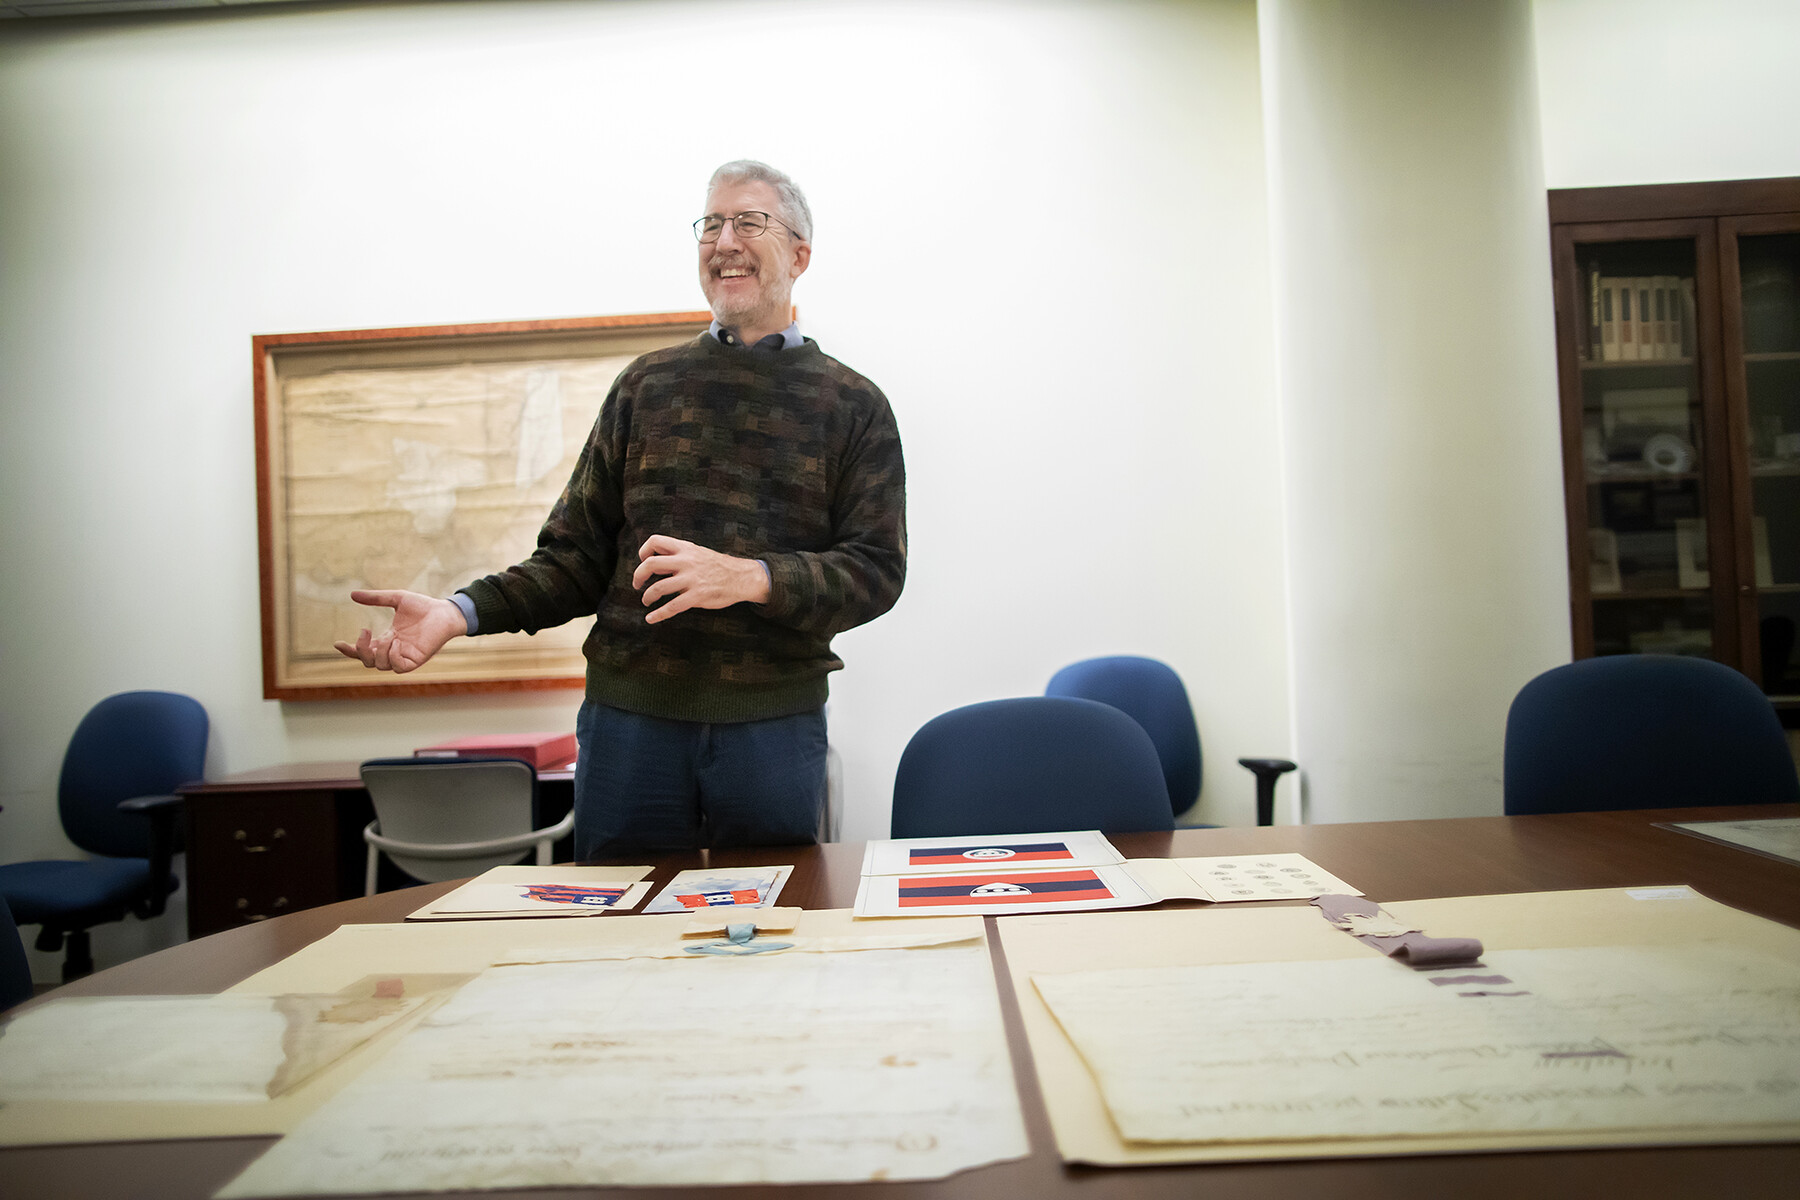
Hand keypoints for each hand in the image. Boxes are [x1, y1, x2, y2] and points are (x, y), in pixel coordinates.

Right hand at [333, 589, 466, 672]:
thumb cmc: (423, 606)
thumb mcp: (396, 599)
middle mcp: (393, 650)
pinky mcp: (416, 659)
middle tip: (365, 632)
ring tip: (389, 636)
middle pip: (368, 662)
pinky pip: (398, 668)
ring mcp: (404, 656)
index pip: (364, 651)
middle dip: (360, 651)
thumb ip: (375, 598)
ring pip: (380, 666)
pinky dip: (392, 657)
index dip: (350, 650)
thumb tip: (352, 594)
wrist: (445, 611)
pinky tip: (396, 643)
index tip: (337, 643)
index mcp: (387, 639)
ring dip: (379, 651)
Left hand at [632, 535, 769, 624]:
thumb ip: (678, 556)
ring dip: (647, 596)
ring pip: (658, 588)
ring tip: (646, 601)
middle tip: (637, 584)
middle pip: (651, 564)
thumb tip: (655, 563)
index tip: (643, 561)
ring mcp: (691, 579)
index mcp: (685, 549)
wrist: (742, 577)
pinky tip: (650, 619)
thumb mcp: (698, 553)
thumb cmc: (717, 566)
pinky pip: (672, 607)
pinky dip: (658, 614)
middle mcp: (686, 562)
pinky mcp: (697, 596)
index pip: (655, 541)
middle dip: (638, 576)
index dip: (644, 551)